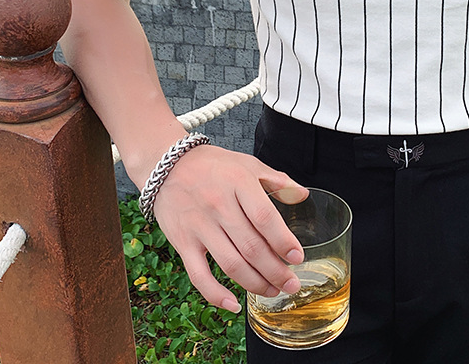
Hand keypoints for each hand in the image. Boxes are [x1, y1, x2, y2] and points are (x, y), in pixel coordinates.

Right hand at [151, 145, 309, 311]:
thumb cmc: (212, 165)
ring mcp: (199, 226)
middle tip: (292, 284)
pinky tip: (234, 304)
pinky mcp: (182, 242)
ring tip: (273, 291)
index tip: (297, 257)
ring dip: (256, 283)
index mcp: (238, 183)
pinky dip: (216, 295)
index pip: (265, 217)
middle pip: (251, 247)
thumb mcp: (248, 164)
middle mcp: (219, 205)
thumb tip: (302, 195)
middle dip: (276, 271)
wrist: (166, 165)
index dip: (283, 241)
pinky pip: (199, 276)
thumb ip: (277, 180)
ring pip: (231, 264)